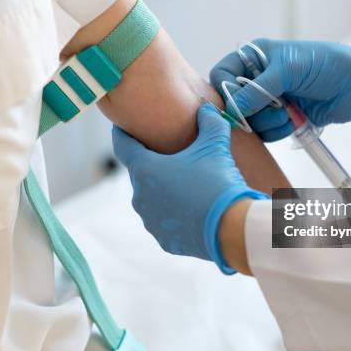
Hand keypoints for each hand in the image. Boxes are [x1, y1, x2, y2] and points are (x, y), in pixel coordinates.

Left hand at [112, 103, 267, 273]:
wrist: (231, 228)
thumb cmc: (218, 182)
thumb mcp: (215, 145)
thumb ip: (209, 121)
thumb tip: (206, 109)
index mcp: (145, 170)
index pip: (123, 146)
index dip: (121, 134)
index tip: (119, 127)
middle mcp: (140, 197)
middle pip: (141, 174)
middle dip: (154, 165)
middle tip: (171, 157)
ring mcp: (151, 221)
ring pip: (153, 200)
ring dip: (165, 191)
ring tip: (187, 186)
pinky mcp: (164, 241)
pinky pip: (166, 221)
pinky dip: (175, 214)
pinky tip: (193, 209)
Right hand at [209, 38, 350, 141]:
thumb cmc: (326, 65)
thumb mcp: (289, 70)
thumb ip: (258, 89)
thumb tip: (233, 109)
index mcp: (254, 57)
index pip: (222, 74)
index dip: (225, 91)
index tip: (238, 104)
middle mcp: (257, 79)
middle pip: (233, 103)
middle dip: (252, 111)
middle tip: (275, 106)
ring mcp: (268, 101)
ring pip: (249, 122)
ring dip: (269, 122)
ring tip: (290, 112)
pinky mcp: (280, 119)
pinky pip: (265, 134)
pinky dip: (279, 131)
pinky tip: (295, 120)